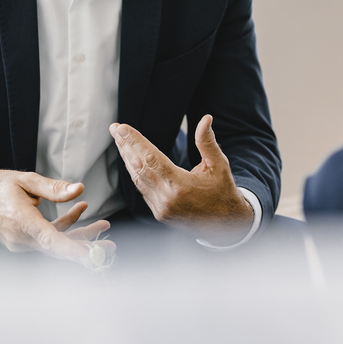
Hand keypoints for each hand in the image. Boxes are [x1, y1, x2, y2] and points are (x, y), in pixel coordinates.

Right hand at [0, 169, 114, 264]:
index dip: (72, 250)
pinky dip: (64, 227)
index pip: (51, 241)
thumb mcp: (25, 180)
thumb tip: (79, 189)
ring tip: (104, 225)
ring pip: (56, 243)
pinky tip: (79, 210)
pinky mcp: (22, 240)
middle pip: (59, 246)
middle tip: (111, 246)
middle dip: (86, 246)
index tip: (92, 256)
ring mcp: (21, 242)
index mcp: (21, 222)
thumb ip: (53, 188)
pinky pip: (47, 238)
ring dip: (80, 235)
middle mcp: (21, 238)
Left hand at [110, 115, 253, 243]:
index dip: (135, 141)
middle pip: (139, 167)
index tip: (122, 128)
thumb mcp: (219, 165)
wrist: (227, 224)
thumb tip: (205, 119)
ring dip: (127, 159)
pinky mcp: (159, 214)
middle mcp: (166, 199)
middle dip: (125, 146)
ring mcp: (161, 209)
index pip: (151, 158)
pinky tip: (131, 161)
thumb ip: (207, 142)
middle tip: (115, 129)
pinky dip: (136, 174)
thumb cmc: (223, 191)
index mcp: (180, 185)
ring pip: (137, 179)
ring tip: (120, 141)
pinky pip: (142, 190)